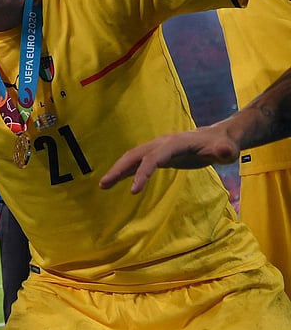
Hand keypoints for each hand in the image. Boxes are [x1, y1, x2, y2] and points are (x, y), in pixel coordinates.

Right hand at [99, 126, 239, 192]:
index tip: (133, 191)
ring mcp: (158, 149)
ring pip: (133, 157)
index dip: (142, 173)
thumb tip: (224, 152)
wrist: (219, 138)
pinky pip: (138, 162)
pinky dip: (126, 171)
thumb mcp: (227, 149)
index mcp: (173, 143)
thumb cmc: (223, 145)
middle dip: (118, 169)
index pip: (153, 158)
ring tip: (103, 185)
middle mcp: (161, 144)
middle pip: (135, 155)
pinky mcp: (159, 155)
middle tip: (103, 185)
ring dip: (118, 170)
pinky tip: (118, 180)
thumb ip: (224, 151)